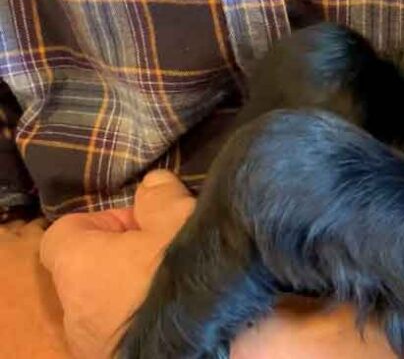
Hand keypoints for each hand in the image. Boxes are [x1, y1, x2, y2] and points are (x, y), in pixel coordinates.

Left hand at [39, 170, 195, 358]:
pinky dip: (146, 320)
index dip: (104, 221)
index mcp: (78, 265)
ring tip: (180, 287)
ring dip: (136, 292)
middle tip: (170, 252)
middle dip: (125, 258)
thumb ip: (160, 197)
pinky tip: (182, 315)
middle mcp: (74, 309)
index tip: (144, 223)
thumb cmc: (185, 276)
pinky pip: (122, 332)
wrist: (212, 349)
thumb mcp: (181, 218)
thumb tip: (152, 185)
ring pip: (107, 305)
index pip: (65, 232)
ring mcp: (92, 345)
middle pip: (89, 271)